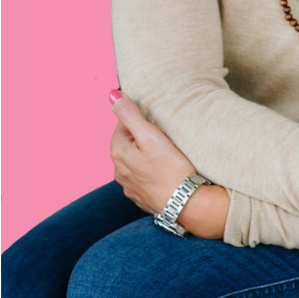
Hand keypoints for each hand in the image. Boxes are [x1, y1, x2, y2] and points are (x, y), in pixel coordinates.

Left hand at [109, 89, 227, 236]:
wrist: (186, 203)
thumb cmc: (170, 168)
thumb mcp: (150, 135)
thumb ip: (130, 114)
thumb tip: (112, 95)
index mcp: (118, 152)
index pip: (123, 124)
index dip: (141, 120)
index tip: (158, 122)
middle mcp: (118, 171)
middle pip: (128, 143)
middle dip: (143, 137)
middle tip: (165, 136)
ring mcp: (129, 186)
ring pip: (134, 161)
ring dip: (146, 155)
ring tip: (167, 153)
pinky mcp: (141, 197)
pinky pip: (142, 177)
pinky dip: (151, 171)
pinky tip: (165, 171)